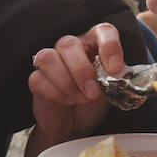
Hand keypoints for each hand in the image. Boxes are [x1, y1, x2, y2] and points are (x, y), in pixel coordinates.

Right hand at [28, 22, 125, 143]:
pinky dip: (55, 93)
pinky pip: (38, 78)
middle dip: (82, 70)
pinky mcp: (36, 79)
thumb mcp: (110, 91)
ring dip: (67, 83)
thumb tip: (120, 76)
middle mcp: (70, 48)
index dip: (109, 46)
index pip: (103, 31)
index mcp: (93, 44)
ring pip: (48, 58)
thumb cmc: (93, 101)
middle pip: (69, 44)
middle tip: (93, 92)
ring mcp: (50, 62)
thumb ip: (115, 80)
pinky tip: (66, 101)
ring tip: (81, 99)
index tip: (114, 69)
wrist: (74, 125)